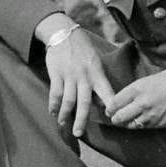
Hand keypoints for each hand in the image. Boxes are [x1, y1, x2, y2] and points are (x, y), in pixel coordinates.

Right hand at [37, 19, 114, 137]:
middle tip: (78, 134)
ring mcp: (69, 75)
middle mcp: (84, 76)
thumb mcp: (96, 62)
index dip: (110, 107)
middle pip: (84, 102)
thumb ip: (98, 81)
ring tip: (63, 125)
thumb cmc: (82, 50)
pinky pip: (55, 92)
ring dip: (65, 114)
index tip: (112, 120)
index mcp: (97, 74)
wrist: (64, 33)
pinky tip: (53, 112)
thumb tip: (102, 103)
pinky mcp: (56, 73)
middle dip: (81, 119)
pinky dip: (53, 104)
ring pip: (68, 100)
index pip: (107, 93)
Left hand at [106, 68, 165, 130]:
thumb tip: (124, 99)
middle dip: (115, 119)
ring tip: (125, 122)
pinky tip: (139, 122)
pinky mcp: (160, 124)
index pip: (115, 103)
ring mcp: (151, 115)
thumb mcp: (148, 80)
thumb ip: (135, 90)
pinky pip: (144, 127)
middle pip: (119, 117)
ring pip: (131, 125)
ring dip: (126, 124)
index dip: (109, 108)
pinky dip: (140, 126)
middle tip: (114, 118)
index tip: (108, 110)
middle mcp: (142, 103)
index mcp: (137, 89)